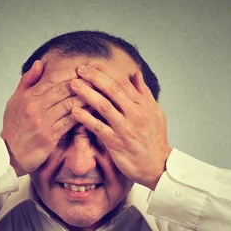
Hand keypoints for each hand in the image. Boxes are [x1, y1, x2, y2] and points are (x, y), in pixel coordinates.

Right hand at [0, 60, 88, 176]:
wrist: (8, 155)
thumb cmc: (13, 128)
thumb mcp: (14, 101)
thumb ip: (27, 82)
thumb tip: (39, 63)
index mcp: (27, 97)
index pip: (52, 78)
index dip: (70, 71)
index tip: (85, 67)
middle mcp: (34, 107)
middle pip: (63, 88)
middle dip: (82, 81)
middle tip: (98, 77)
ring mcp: (42, 122)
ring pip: (69, 104)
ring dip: (86, 98)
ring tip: (99, 93)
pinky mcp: (49, 136)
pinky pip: (70, 122)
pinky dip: (83, 115)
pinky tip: (93, 112)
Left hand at [70, 62, 171, 190]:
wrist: (157, 166)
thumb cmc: (155, 140)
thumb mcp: (156, 113)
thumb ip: (144, 93)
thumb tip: (136, 74)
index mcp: (143, 104)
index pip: (122, 82)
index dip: (106, 71)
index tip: (92, 64)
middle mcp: (134, 113)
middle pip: (112, 89)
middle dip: (94, 77)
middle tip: (79, 69)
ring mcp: (125, 128)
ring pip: (103, 105)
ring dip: (86, 93)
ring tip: (73, 84)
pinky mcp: (116, 143)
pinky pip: (98, 127)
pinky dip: (85, 118)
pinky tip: (74, 111)